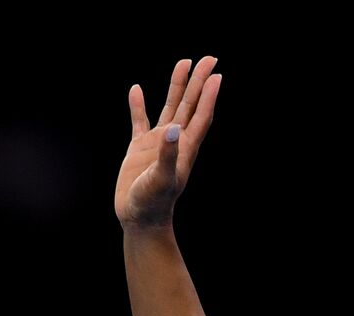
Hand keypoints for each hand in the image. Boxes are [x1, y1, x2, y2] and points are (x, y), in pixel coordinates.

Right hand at [115, 57, 221, 228]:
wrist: (139, 218)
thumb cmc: (153, 203)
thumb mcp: (162, 179)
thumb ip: (168, 154)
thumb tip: (174, 128)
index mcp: (185, 148)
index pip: (201, 116)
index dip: (209, 96)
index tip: (216, 74)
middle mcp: (175, 141)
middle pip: (189, 104)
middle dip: (198, 82)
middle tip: (208, 58)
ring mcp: (157, 143)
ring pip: (170, 107)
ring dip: (177, 86)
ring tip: (182, 63)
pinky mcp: (139, 148)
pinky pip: (139, 120)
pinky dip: (138, 105)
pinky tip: (137, 89)